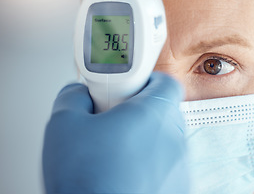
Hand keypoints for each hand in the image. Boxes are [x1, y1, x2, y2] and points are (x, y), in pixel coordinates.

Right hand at [43, 72, 188, 193]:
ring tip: (113, 152)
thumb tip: (77, 94)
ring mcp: (178, 164)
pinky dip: (148, 165)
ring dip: (143, 140)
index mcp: (154, 111)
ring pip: (163, 140)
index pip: (165, 81)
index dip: (145, 80)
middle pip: (162, 111)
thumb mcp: (63, 124)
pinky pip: (164, 165)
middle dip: (139, 112)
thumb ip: (73, 97)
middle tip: (113, 120)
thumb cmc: (89, 179)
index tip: (128, 87)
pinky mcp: (177, 186)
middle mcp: (174, 136)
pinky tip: (122, 173)